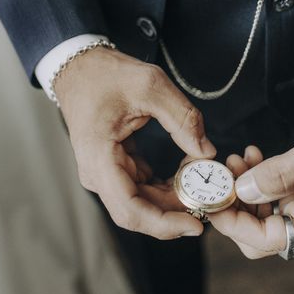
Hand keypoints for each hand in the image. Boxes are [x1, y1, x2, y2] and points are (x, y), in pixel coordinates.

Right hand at [54, 47, 215, 238]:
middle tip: (212, 201)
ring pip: (144, 203)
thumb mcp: (150, 85)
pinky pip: (144, 188)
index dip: (164, 224)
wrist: (81, 68)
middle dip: (177, 212)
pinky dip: (168, 185)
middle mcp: (98, 174)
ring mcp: (106, 174)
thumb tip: (207, 153)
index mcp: (99, 159)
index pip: (130, 210)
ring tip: (204, 181)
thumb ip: (183, 118)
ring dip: (175, 199)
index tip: (195, 224)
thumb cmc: (106, 74)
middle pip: (140, 212)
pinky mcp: (116, 169)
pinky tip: (188, 170)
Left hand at [210, 92, 293, 257]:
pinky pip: (272, 194)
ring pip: (263, 213)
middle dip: (237, 207)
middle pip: (262, 233)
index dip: (235, 223)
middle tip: (222, 178)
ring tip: (236, 161)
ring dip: (243, 190)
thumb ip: (282, 173)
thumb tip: (244, 191)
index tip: (212, 200)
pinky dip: (256, 178)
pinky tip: (251, 157)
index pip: (269, 239)